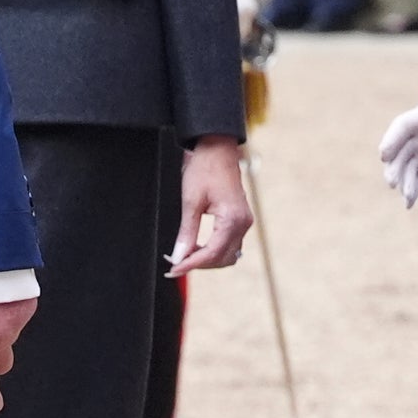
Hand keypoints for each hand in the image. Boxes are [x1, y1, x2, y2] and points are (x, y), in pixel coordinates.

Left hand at [167, 137, 252, 276]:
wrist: (216, 148)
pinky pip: (229, 243)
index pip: (212, 253)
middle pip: (222, 258)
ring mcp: (244, 222)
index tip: (174, 268)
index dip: (192, 264)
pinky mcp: (240, 219)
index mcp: (232, 219)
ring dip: (206, 259)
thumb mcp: (191, 201)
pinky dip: (213, 250)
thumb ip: (186, 232)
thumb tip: (179, 256)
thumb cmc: (204, 168)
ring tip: (184, 256)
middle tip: (175, 264)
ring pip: (227, 254)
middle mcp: (243, 223)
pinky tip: (196, 247)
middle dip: (199, 264)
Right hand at [375, 72, 417, 207]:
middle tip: (391, 183)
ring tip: (406, 197)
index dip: (392, 139)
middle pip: (400, 150)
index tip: (383, 155)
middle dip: (394, 166)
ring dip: (404, 181)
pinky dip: (413, 190)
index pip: (403, 126)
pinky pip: (417, 178)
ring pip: (407, 166)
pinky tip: (408, 205)